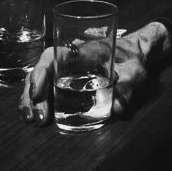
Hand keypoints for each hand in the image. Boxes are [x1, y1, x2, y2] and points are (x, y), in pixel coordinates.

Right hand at [18, 21, 169, 124]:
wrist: (139, 55)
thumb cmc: (134, 58)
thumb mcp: (135, 72)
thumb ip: (127, 89)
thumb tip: (117, 109)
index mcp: (83, 50)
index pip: (54, 56)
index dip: (41, 73)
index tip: (37, 93)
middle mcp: (70, 60)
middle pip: (42, 72)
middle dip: (33, 95)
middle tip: (37, 117)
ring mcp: (68, 71)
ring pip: (42, 82)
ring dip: (33, 101)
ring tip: (33, 120)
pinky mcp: (70, 83)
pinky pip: (50, 91)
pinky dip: (41, 104)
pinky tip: (39, 118)